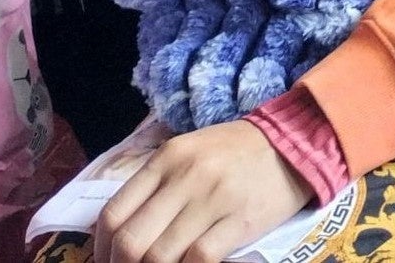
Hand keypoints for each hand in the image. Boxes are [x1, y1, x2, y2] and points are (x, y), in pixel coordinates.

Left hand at [91, 119, 313, 262]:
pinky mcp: (239, 220)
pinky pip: (199, 259)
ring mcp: (213, 199)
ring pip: (161, 256)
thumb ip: (156, 185)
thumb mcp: (189, 152)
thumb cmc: (235, 151)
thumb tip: (121, 233)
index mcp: (167, 158)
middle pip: (132, 241)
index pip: (114, 213)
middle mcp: (185, 176)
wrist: (293, 143)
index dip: (101, 250)